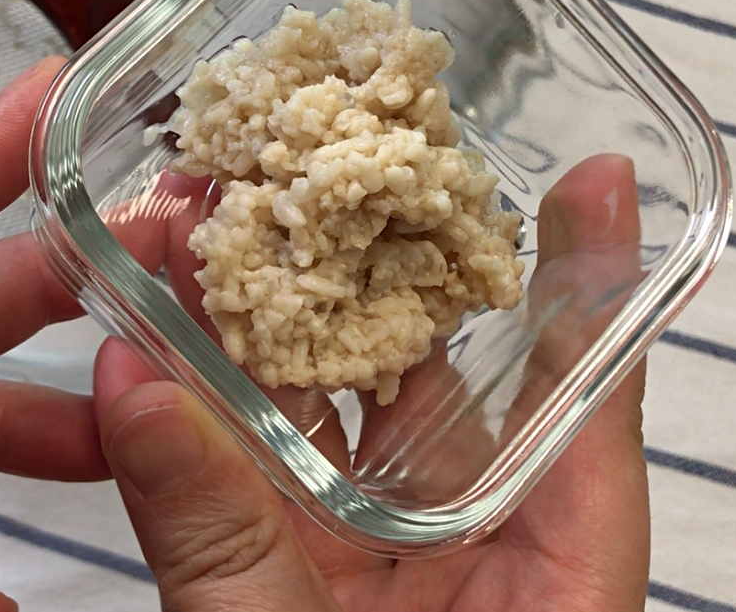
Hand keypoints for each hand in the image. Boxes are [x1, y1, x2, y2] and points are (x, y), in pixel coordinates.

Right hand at [92, 154, 650, 610]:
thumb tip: (140, 393)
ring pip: (344, 427)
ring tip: (219, 228)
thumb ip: (228, 544)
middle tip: (327, 166)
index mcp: (552, 582)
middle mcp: (477, 563)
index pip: (588, 411)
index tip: (596, 175)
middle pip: (450, 390)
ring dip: (281, 331)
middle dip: (380, 273)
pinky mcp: (298, 595)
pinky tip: (167, 343)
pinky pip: (267, 487)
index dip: (590, 285)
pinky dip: (219, 419)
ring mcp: (383, 575)